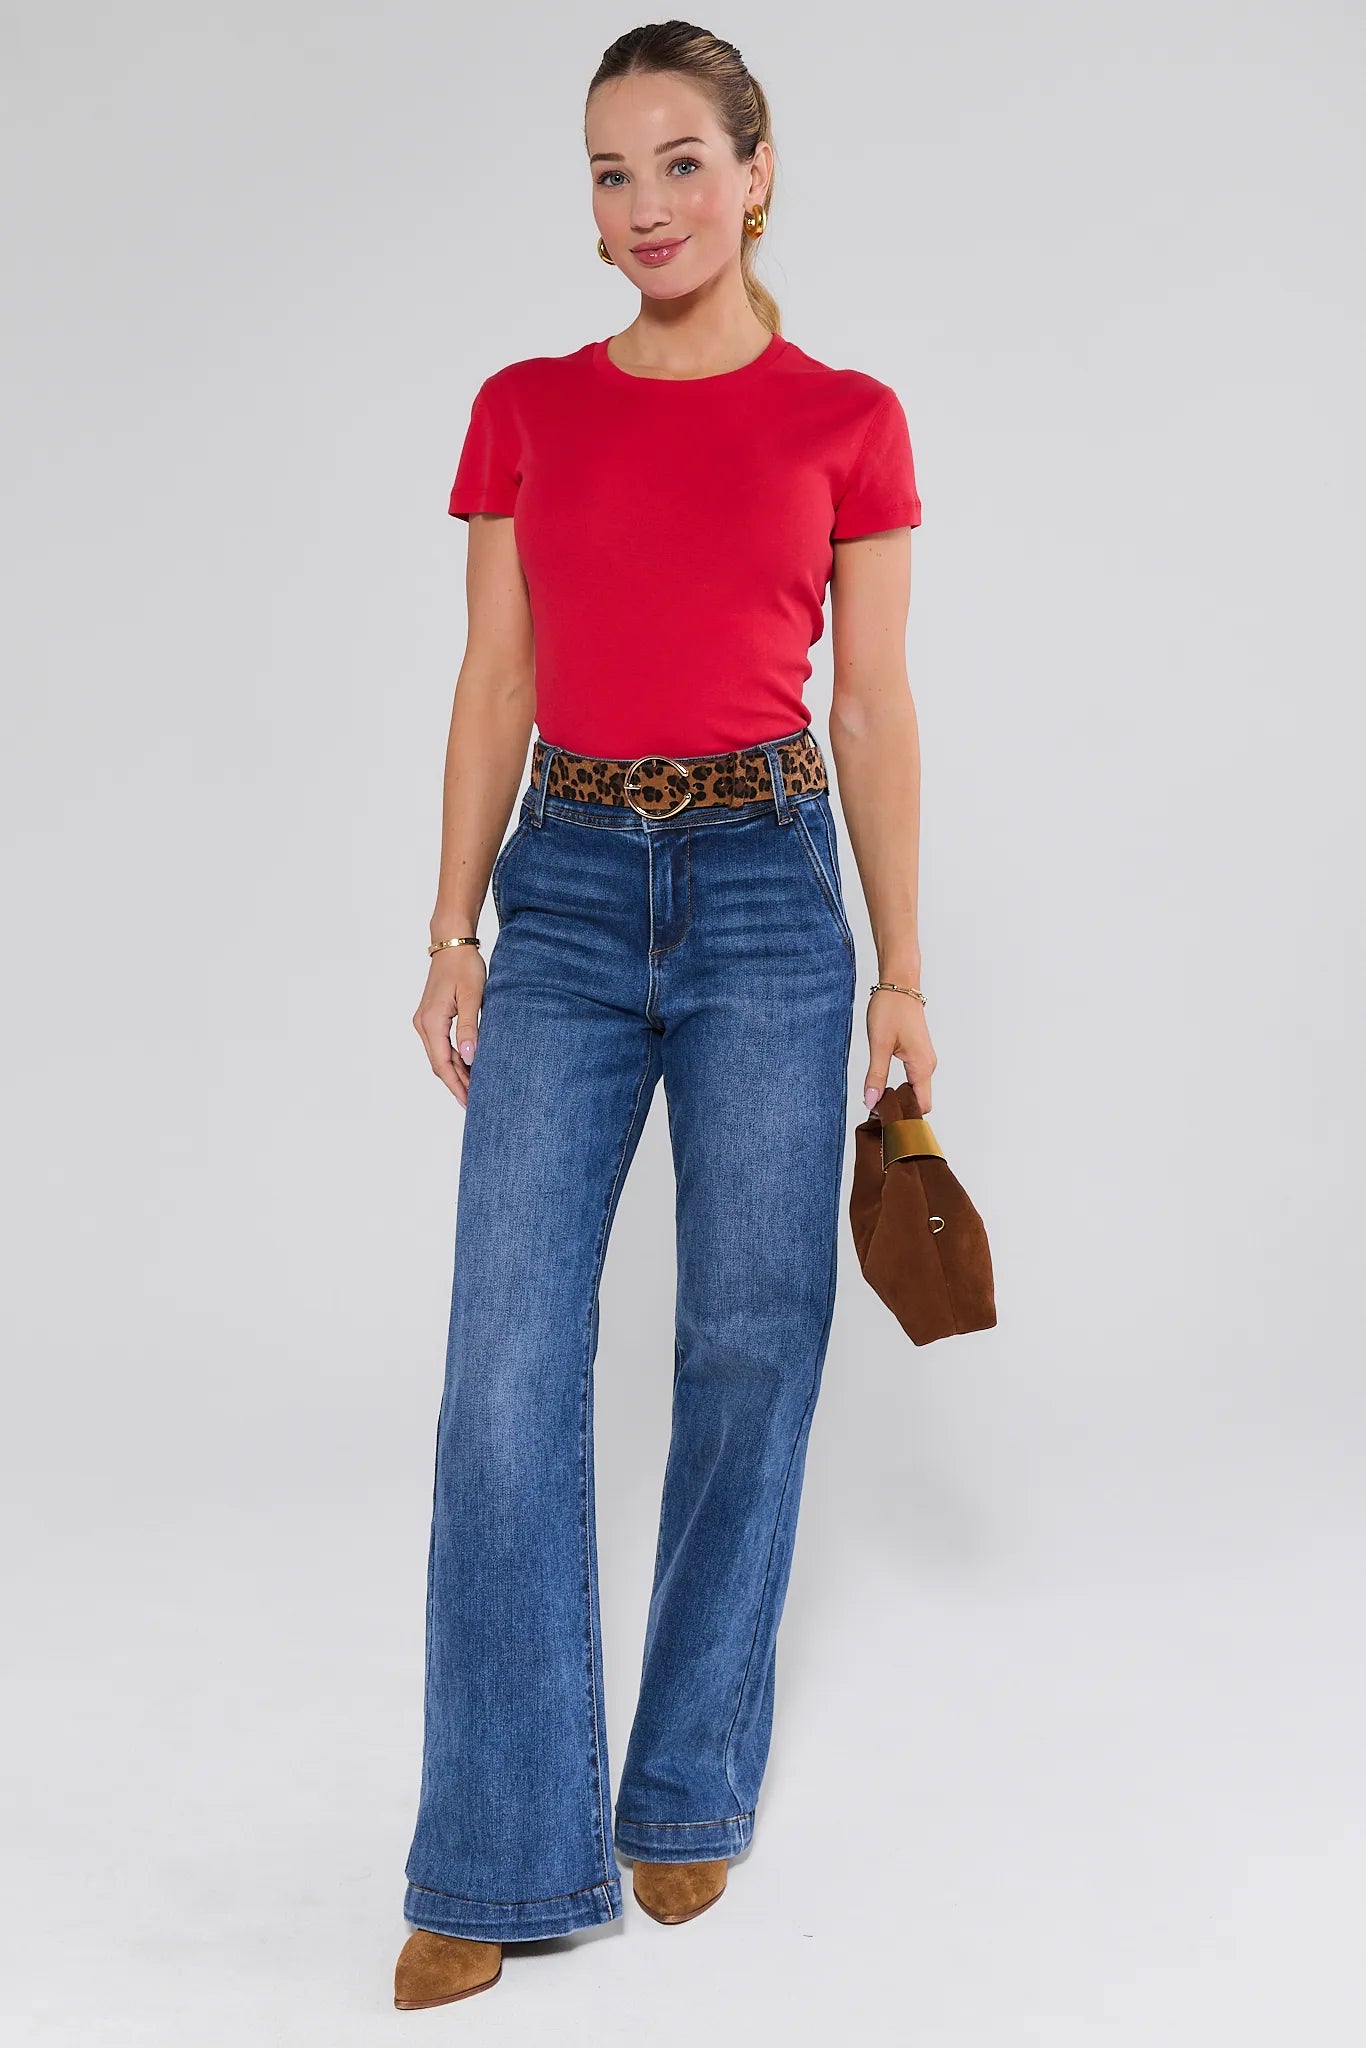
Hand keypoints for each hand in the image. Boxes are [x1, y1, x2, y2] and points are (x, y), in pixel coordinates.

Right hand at [413, 948, 487, 1105]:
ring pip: (439, 1056)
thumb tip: (470, 1058)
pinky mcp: (431, 1017)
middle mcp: (423, 1024)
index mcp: (431, 1021)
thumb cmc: (464, 966)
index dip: (456, 1085)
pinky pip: (440, 1045)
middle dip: (456, 1084)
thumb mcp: (473, 997)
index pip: (443, 1063)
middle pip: (439, 1064)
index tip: (469, 1102)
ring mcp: (425, 1021)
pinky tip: (467, 1066)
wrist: (452, 944)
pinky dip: (454, 1058)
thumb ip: (470, 1028)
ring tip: (474, 1087)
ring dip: (455, 1072)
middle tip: (474, 1102)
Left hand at [863, 987, 936, 1114]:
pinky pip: (913, 1079)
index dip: (904, 1116)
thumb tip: (872, 1102)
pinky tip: (883, 1087)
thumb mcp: (879, 1045)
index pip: (921, 1106)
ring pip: (915, 1090)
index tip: (883, 1119)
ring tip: (877, 1101)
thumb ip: (876, 1075)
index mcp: (922, 1066)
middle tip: (875, 1113)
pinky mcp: (918, 1054)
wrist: (899, 984)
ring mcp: (924, 1060)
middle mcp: (927, 1066)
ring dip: (899, 1098)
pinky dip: (900, 1087)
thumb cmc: (891, 1009)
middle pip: (919, 1101)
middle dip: (900, 1110)